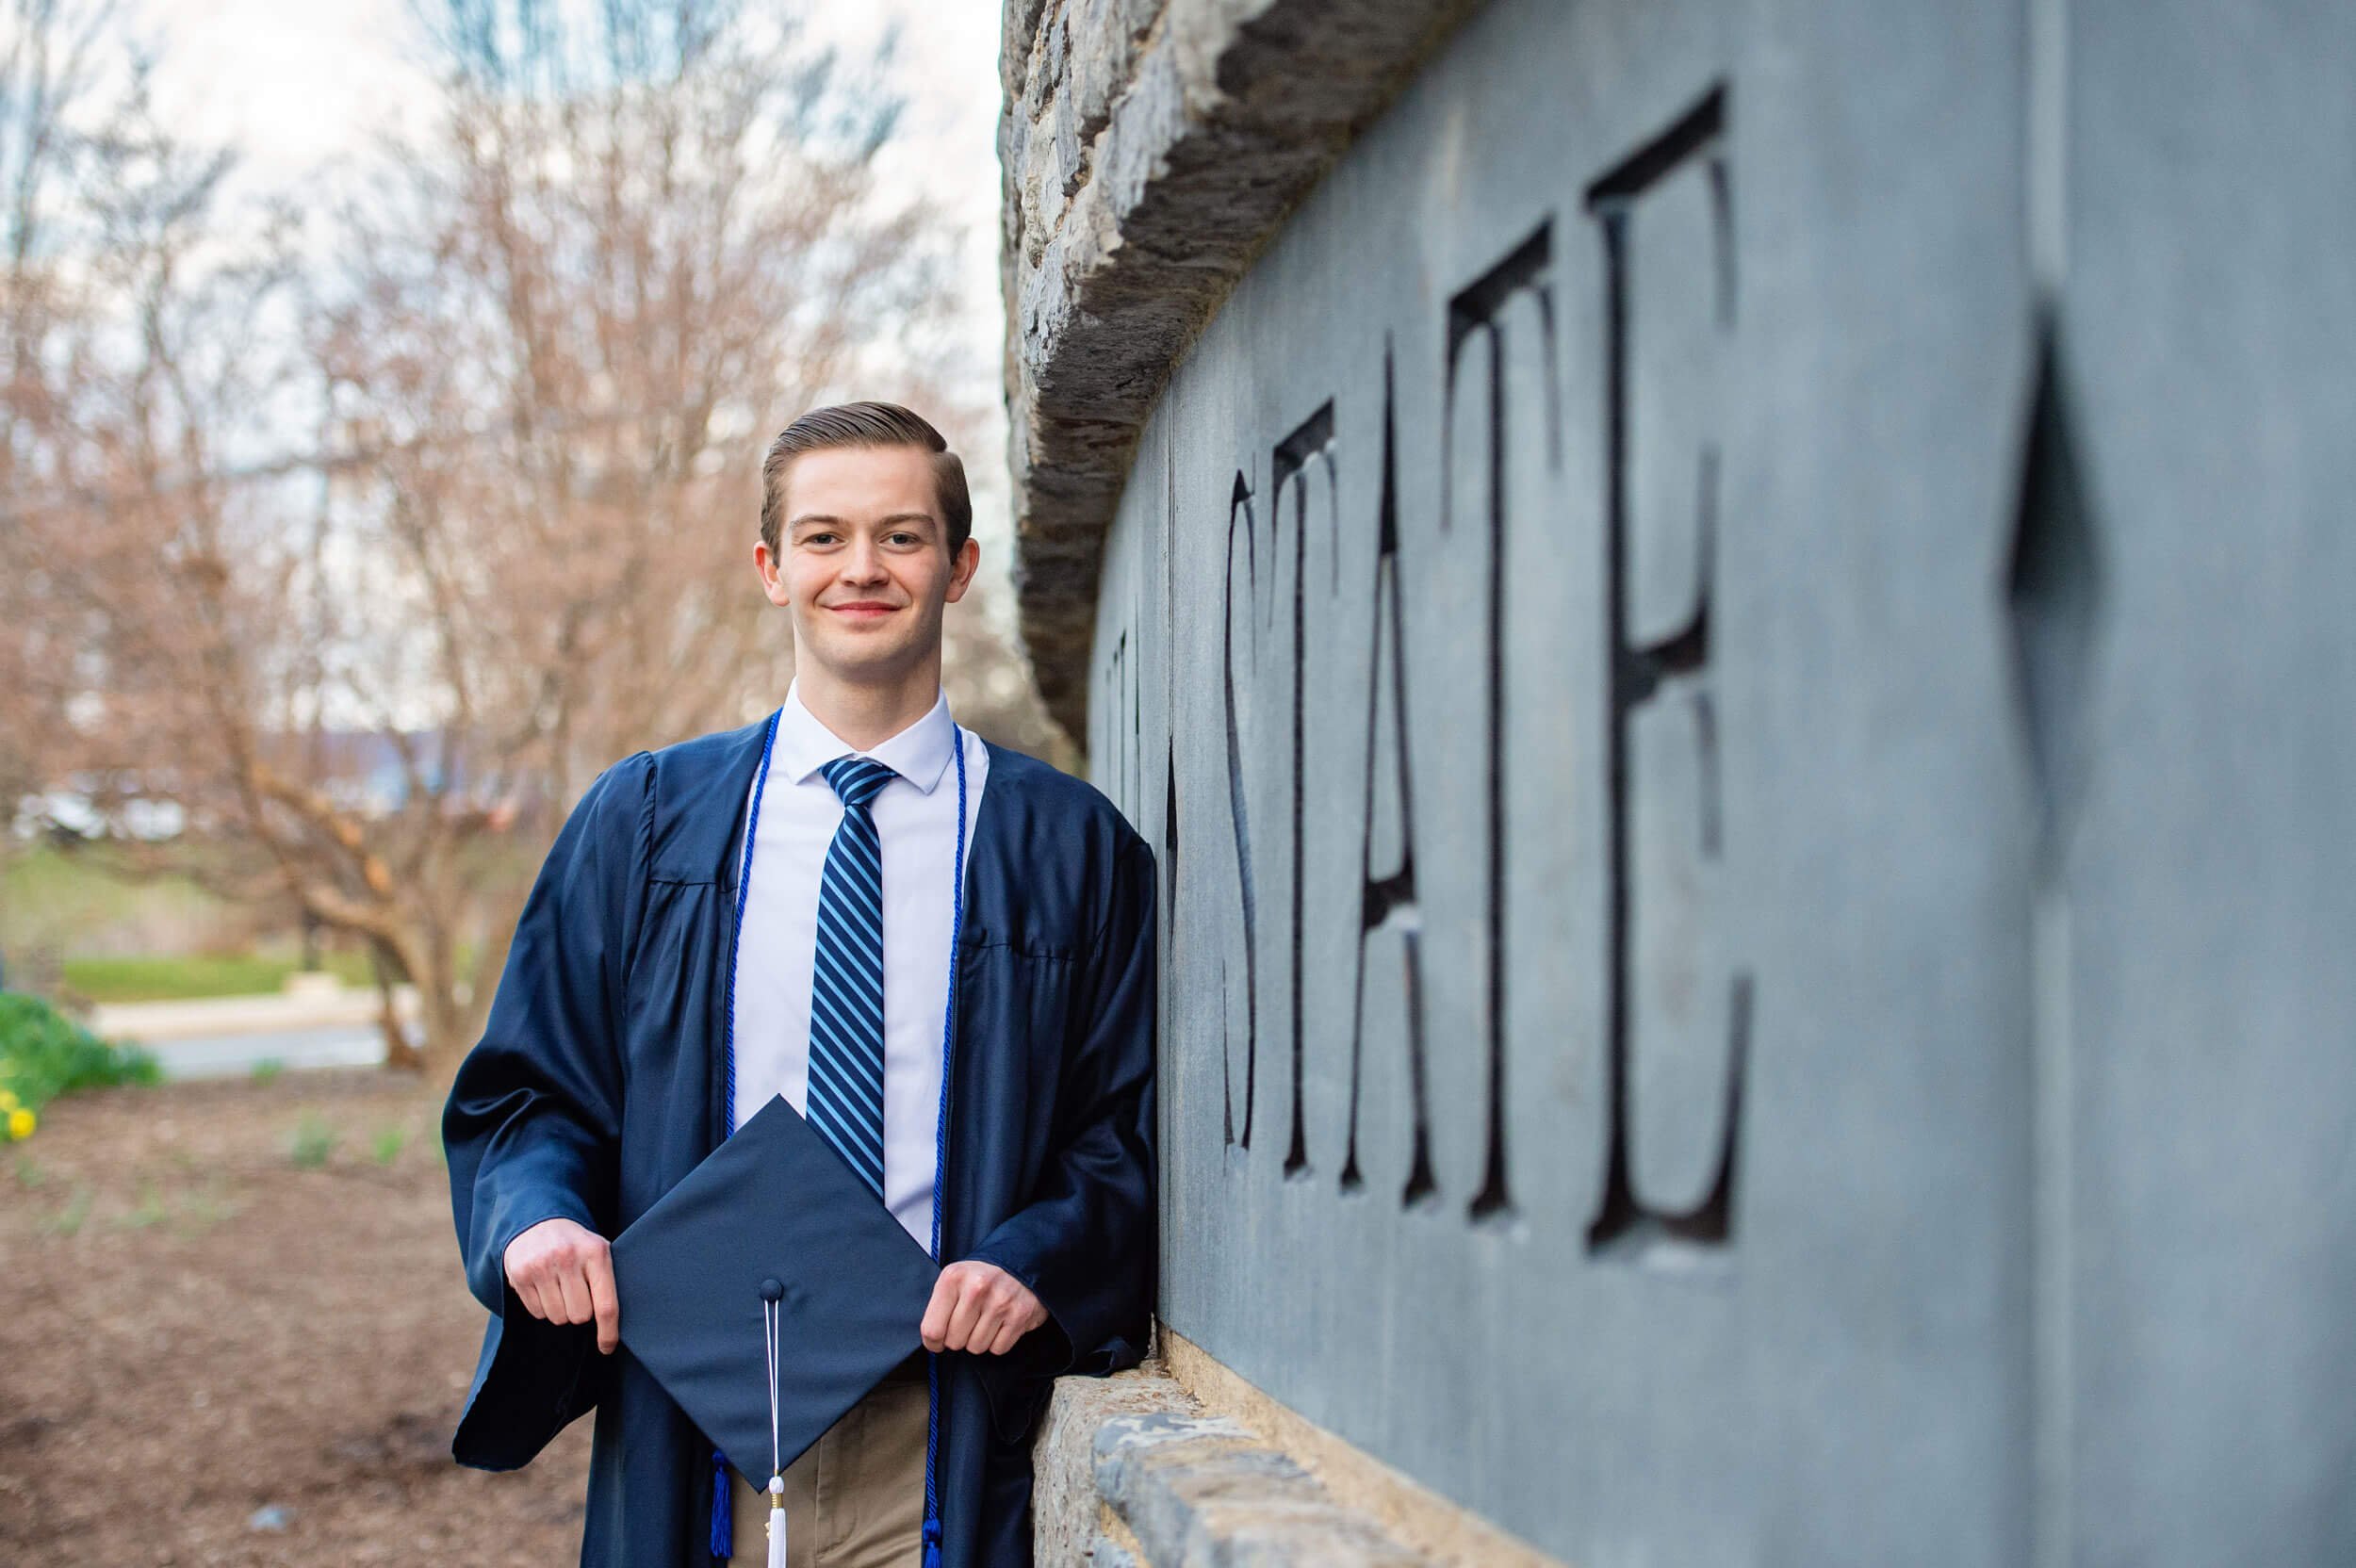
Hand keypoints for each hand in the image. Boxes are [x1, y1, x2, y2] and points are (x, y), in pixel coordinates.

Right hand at [504, 1217, 619, 1353]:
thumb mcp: (598, 1250)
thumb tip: (614, 1324)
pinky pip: (537, 1312)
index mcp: (596, 1253)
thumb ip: (606, 1280)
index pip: (605, 1305)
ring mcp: (541, 1266)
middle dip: (580, 1312)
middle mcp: (567, 1258)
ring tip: (560, 1287)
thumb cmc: (575, 1244)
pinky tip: (544, 1286)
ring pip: (557, 1317)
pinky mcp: (520, 1275)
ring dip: (561, 1310)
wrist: (537, 1220)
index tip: (607, 1347)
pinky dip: (543, 1307)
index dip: (608, 1333)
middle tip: (577, 1293)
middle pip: (580, 1316)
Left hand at [919, 1260, 1046, 1355]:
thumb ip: (939, 1306)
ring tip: (986, 1321)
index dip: (933, 1342)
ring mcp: (1000, 1302)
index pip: (932, 1329)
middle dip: (959, 1338)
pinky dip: (998, 1342)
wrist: (1021, 1262)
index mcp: (953, 1278)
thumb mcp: (954, 1279)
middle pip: (954, 1341)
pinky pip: (998, 1348)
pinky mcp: (1020, 1315)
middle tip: (968, 1323)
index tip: (938, 1342)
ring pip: (976, 1347)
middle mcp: (977, 1288)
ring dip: (979, 1340)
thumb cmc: (981, 1276)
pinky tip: (1001, 1324)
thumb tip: (932, 1340)